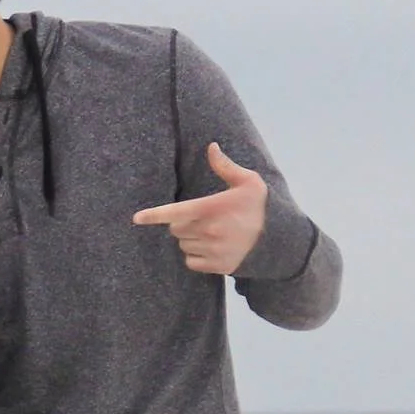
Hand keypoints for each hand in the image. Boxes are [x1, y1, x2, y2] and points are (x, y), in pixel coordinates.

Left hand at [131, 141, 267, 275]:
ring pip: (183, 245)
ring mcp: (212, 250)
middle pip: (176, 229)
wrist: (277, 240)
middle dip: (182, 223)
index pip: (176, 211)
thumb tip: (211, 147)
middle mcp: (210, 231)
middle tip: (202, 219)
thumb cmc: (259, 206)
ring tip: (211, 233)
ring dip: (190, 239)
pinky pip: (190, 261)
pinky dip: (195, 256)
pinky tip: (212, 247)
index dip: (154, 215)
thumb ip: (225, 167)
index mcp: (213, 208)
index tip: (137, 218)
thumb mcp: (248, 182)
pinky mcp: (216, 266)